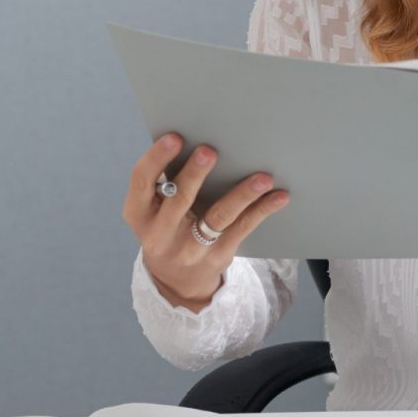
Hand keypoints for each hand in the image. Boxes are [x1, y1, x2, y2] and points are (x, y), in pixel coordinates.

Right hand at [123, 133, 289, 312]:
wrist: (176, 279)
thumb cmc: (167, 226)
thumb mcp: (153, 209)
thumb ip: (166, 181)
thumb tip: (197, 139)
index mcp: (138, 213)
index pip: (142, 182)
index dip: (156, 158)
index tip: (174, 137)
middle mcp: (160, 234)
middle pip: (179, 199)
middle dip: (195, 174)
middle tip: (210, 151)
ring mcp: (189, 249)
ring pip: (217, 217)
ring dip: (242, 195)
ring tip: (263, 178)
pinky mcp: (217, 256)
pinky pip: (242, 229)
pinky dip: (262, 210)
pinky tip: (278, 196)